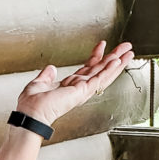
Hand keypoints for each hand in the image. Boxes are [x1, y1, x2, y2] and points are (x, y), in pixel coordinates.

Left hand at [15, 40, 134, 126]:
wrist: (30, 114)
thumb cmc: (31, 105)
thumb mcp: (38, 83)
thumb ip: (46, 76)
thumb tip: (50, 68)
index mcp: (69, 86)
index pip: (87, 69)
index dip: (95, 56)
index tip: (102, 45)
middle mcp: (78, 89)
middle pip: (100, 70)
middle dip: (113, 58)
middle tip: (125, 48)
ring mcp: (82, 91)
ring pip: (104, 74)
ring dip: (117, 63)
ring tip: (128, 53)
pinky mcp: (82, 92)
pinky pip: (99, 79)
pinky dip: (109, 70)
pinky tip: (118, 61)